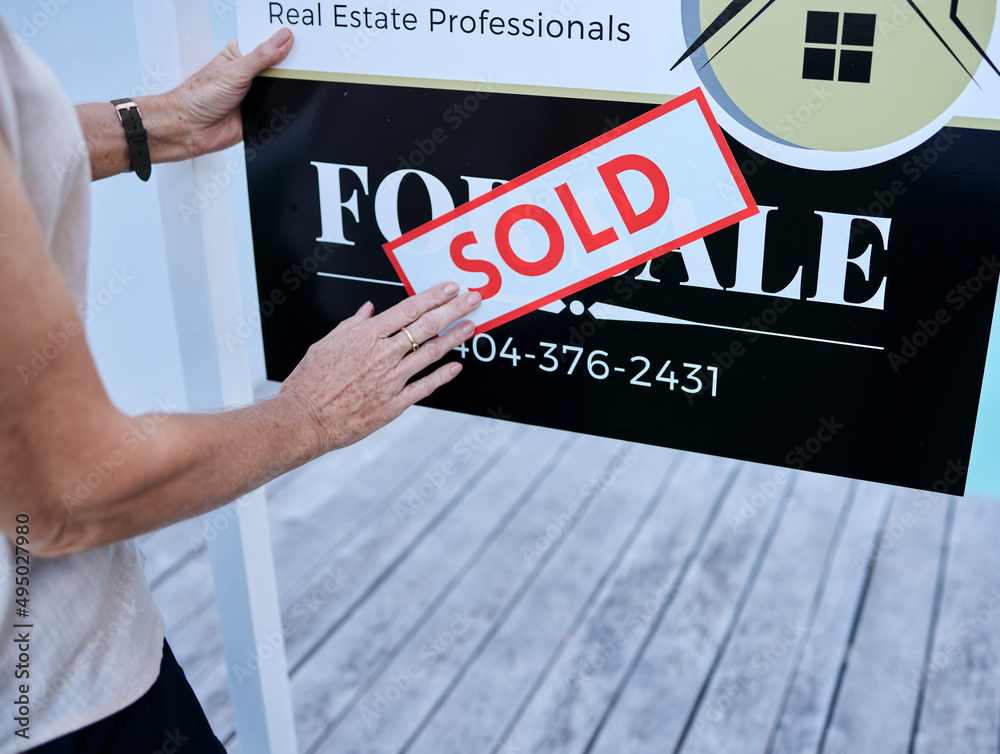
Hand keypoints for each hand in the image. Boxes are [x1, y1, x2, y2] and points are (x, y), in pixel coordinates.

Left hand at [154, 28, 293, 160]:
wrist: (191, 129)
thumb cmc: (198, 97)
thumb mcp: (234, 72)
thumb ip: (261, 57)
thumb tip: (283, 38)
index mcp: (241, 55)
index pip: (268, 42)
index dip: (283, 39)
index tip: (299, 38)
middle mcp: (250, 73)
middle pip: (279, 65)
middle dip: (289, 66)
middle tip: (303, 64)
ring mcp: (256, 94)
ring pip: (282, 88)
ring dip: (287, 88)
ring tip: (295, 84)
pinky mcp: (260, 114)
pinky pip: (280, 110)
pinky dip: (285, 109)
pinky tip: (288, 104)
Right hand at [279, 283, 481, 454]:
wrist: (304, 419)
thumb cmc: (309, 382)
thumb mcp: (326, 344)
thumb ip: (352, 324)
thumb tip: (368, 309)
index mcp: (365, 336)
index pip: (408, 309)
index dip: (433, 296)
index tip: (451, 287)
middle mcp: (382, 355)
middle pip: (426, 326)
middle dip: (454, 310)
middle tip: (474, 299)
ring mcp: (390, 380)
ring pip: (430, 353)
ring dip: (454, 338)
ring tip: (471, 326)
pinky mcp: (393, 404)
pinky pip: (424, 387)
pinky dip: (443, 375)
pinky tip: (457, 366)